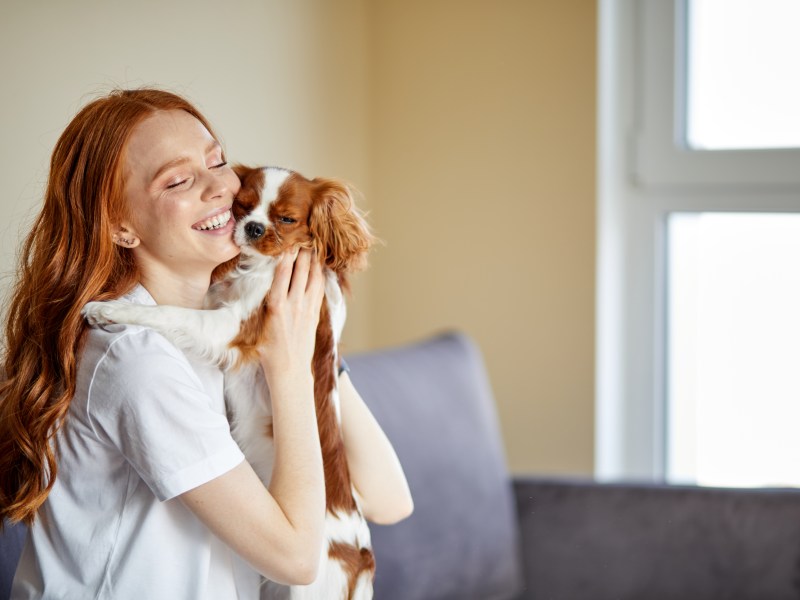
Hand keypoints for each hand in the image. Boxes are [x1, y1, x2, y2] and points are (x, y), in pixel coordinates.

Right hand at [259, 247, 324, 381]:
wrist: (289, 370)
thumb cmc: (267, 350)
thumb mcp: (256, 325)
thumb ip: (258, 304)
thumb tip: (255, 283)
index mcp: (276, 306)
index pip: (282, 272)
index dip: (287, 254)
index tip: (287, 239)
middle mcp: (294, 304)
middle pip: (301, 270)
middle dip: (302, 251)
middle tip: (303, 234)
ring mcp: (307, 309)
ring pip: (314, 277)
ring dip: (313, 260)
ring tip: (313, 243)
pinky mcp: (314, 314)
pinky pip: (319, 289)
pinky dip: (320, 274)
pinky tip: (319, 265)